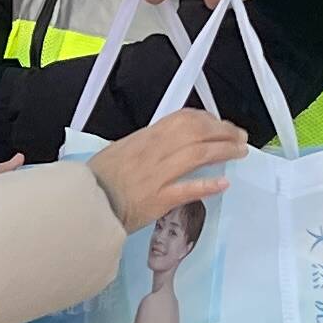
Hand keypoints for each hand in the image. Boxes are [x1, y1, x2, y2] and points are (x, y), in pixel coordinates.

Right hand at [85, 108, 246, 227]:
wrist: (83, 204)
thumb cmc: (98, 180)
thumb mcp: (121, 150)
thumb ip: (146, 146)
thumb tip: (169, 144)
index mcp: (144, 138)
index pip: (184, 119)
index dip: (208, 119)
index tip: (220, 124)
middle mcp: (153, 152)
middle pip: (197, 133)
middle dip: (223, 132)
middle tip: (239, 137)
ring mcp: (157, 175)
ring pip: (198, 155)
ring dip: (224, 151)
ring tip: (239, 152)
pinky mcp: (158, 200)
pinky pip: (188, 189)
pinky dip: (208, 185)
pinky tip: (223, 183)